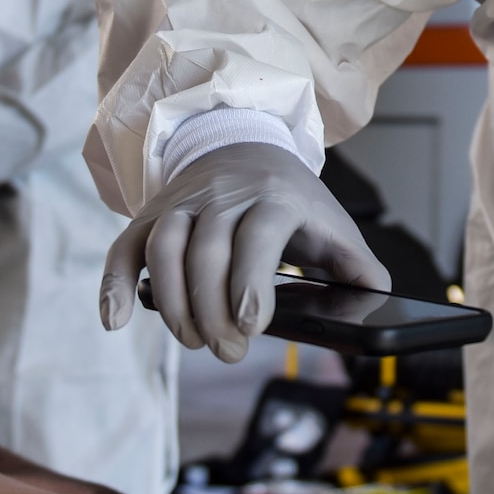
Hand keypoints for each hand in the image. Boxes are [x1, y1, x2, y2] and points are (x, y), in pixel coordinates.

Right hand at [99, 142, 388, 362]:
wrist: (242, 141)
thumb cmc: (291, 197)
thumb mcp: (332, 223)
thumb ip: (358, 266)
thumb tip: (380, 302)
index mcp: (274, 197)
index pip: (257, 237)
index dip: (248, 282)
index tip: (248, 326)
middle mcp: (223, 196)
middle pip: (206, 251)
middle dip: (212, 310)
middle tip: (227, 351)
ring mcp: (182, 203)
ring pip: (163, 246)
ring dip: (171, 301)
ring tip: (193, 339)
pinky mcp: (151, 215)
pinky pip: (124, 246)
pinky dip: (114, 283)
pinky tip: (115, 321)